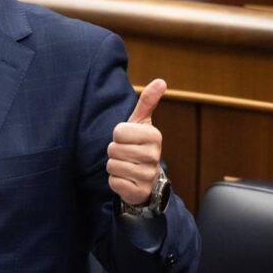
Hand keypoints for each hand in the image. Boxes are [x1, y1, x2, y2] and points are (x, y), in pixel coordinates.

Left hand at [107, 78, 165, 204]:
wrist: (146, 179)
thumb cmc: (139, 146)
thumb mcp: (141, 123)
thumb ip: (147, 102)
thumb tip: (161, 81)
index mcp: (154, 136)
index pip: (118, 131)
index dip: (117, 135)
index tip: (127, 139)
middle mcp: (154, 155)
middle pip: (113, 149)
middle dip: (114, 152)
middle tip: (125, 154)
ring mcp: (148, 175)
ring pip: (112, 166)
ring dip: (114, 166)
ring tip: (126, 166)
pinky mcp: (139, 191)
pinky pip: (114, 182)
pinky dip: (115, 181)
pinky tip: (126, 179)